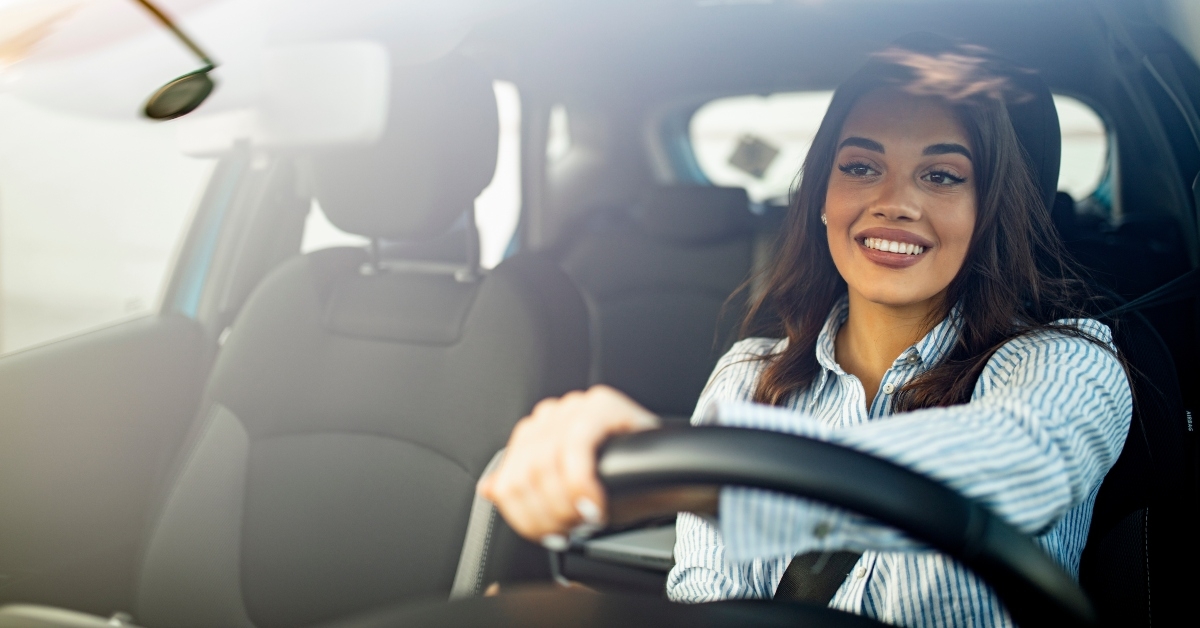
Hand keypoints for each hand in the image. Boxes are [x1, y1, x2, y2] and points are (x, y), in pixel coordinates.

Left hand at [477, 385, 659, 546]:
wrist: (673, 472)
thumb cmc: (623, 483)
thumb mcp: (567, 494)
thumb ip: (528, 489)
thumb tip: (491, 489)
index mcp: (536, 433)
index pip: (509, 478)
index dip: (525, 516)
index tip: (549, 535)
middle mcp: (551, 416)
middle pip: (523, 476)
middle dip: (546, 514)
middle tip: (571, 531)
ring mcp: (575, 407)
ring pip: (544, 465)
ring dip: (565, 505)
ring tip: (586, 519)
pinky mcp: (600, 405)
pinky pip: (575, 449)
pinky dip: (582, 485)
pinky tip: (596, 505)